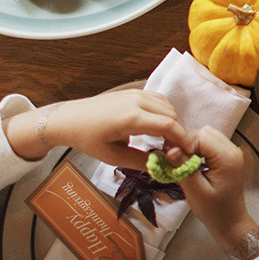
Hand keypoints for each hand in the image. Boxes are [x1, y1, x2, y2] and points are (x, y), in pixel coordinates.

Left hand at [5, 89, 193, 168]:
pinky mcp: (133, 92)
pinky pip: (158, 100)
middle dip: (177, 133)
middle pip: (171, 115)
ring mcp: (136, 93)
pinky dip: (163, 112)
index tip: (189, 152)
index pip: (169, 125)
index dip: (183, 139)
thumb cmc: (88, 139)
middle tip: (172, 151)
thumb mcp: (114, 157)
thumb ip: (141, 162)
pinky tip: (155, 126)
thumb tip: (162, 167)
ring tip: (164, 140)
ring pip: (167, 106)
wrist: (70, 119)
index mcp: (132, 118)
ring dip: (171, 122)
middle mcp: (137, 101)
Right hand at [175, 126, 258, 256]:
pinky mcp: (228, 157)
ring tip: (183, 163)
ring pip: (207, 136)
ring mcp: (232, 152)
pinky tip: (193, 164)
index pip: (200, 136)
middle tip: (175, 160)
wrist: (230, 222)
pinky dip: (199, 150)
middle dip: (187, 144)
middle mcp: (232, 150)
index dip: (183, 144)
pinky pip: (211, 144)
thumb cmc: (214, 211)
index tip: (170, 158)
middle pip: (204, 132)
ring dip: (192, 146)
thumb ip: (184, 167)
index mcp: (227, 157)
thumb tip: (169, 148)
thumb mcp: (195, 191)